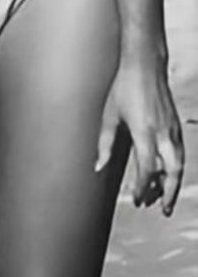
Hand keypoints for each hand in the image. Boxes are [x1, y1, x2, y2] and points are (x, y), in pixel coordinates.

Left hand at [95, 57, 184, 214]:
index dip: (142, 187)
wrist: (145, 66)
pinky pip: (180, 154)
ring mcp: (172, 129)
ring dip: (174, 184)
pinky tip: (167, 175)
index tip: (137, 199)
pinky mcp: (176, 126)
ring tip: (166, 199)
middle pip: (172, 172)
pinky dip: (175, 169)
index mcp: (144, 131)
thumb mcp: (109, 115)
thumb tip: (97, 167)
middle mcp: (162, 133)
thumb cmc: (125, 87)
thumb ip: (104, 143)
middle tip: (162, 210)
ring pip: (179, 164)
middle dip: (168, 194)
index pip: (146, 169)